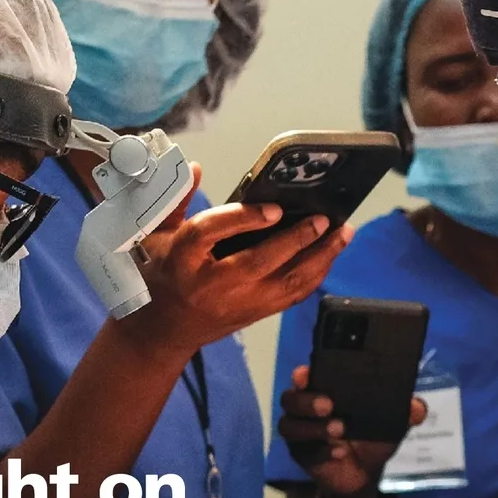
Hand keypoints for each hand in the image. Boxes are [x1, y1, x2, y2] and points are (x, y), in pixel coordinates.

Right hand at [123, 164, 352, 358]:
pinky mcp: (254, 315)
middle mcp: (211, 284)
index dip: (243, 218)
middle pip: (259, 261)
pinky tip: (329, 255)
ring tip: (342, 233)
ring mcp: (236, 303)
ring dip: (319, 258)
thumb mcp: (155, 234)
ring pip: (285, 282)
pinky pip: (292, 296)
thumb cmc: (159, 274)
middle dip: (297, 239)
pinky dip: (315, 275)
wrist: (160, 330)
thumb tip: (196, 168)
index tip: (274, 208)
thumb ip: (177, 199)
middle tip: (325, 218)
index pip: (210, 232)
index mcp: (181, 259)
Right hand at [278, 364, 426, 495]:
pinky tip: (337, 453)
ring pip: (289, 425)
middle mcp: (304, 409)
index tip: (307, 374)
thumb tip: (417, 408)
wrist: (365, 474)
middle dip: (306, 401)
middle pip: (290, 399)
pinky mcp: (301, 455)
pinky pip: (303, 451)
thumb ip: (405, 412)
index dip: (302, 374)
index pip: (305, 377)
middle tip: (329, 406)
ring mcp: (299, 432)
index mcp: (323, 391)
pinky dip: (321, 451)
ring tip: (338, 430)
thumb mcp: (391, 424)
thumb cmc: (371, 438)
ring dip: (312, 428)